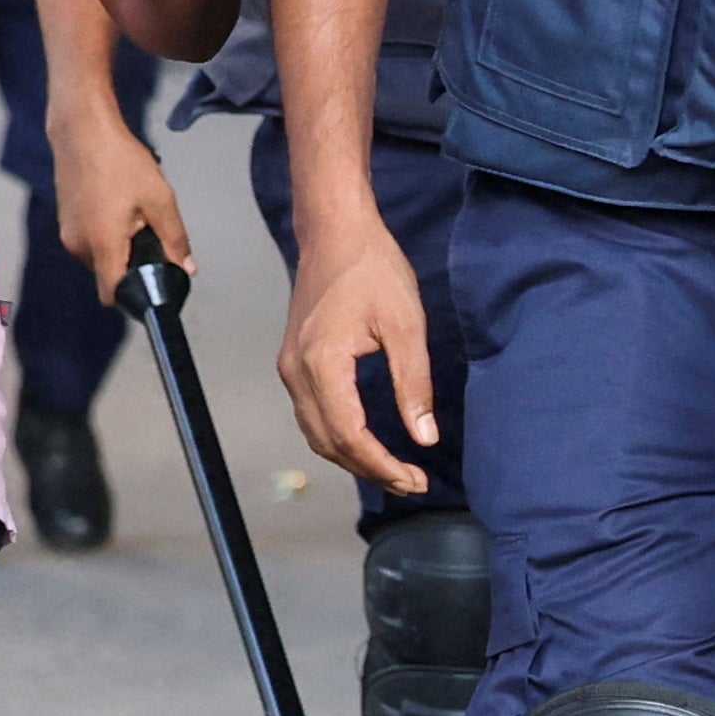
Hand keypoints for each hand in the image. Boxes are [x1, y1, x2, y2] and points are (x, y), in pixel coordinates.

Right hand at [48, 106, 184, 301]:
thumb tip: (187, 269)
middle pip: (110, 274)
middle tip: (153, 238)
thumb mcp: (160, 200)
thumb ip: (175, 239)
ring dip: (121, 248)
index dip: (135, 298)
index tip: (156, 289)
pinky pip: (92, 241)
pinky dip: (109, 236)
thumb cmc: (122, 162)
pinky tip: (121, 210)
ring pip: (101, 257)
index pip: (112, 293)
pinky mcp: (65, 220)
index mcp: (102, 244)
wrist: (83, 131)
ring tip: (137, 218)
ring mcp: (68, 232)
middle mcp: (78, 245)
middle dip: (133, 265)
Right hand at [282, 217, 437, 495]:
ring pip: (316, 431)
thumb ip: (413, 384)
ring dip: (352, 456)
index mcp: (321, 365)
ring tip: (395, 470)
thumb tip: (424, 436)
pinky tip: (369, 442)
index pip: (349, 436)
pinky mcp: (294, 360)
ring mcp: (290, 367)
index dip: (382, 466)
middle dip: (369, 469)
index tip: (416, 480)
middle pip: (328, 442)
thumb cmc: (373, 270)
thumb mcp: (407, 326)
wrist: (335, 232)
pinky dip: (339, 435)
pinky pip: (312, 413)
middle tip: (412, 483)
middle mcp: (296, 372)